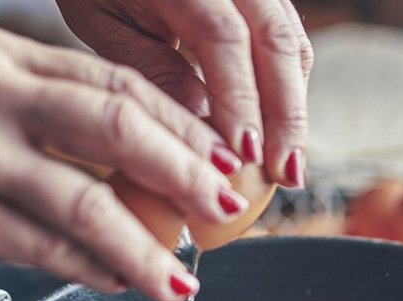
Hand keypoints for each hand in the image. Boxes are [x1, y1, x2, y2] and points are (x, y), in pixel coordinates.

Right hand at [0, 29, 255, 300]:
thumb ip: (30, 113)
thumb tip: (117, 165)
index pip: (115, 81)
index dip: (180, 123)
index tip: (217, 156)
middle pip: (121, 124)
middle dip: (189, 170)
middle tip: (228, 206)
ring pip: (91, 199)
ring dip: (150, 244)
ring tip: (185, 274)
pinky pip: (46, 246)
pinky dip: (94, 268)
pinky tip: (122, 281)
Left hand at [57, 0, 313, 187]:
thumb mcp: (107, 24)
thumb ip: (155, 71)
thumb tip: (204, 131)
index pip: (224, 37)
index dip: (239, 100)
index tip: (244, 155)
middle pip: (276, 41)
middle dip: (286, 114)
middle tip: (284, 175)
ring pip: (293, 44)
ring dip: (294, 108)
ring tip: (288, 165)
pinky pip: (290, 42)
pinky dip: (288, 91)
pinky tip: (279, 135)